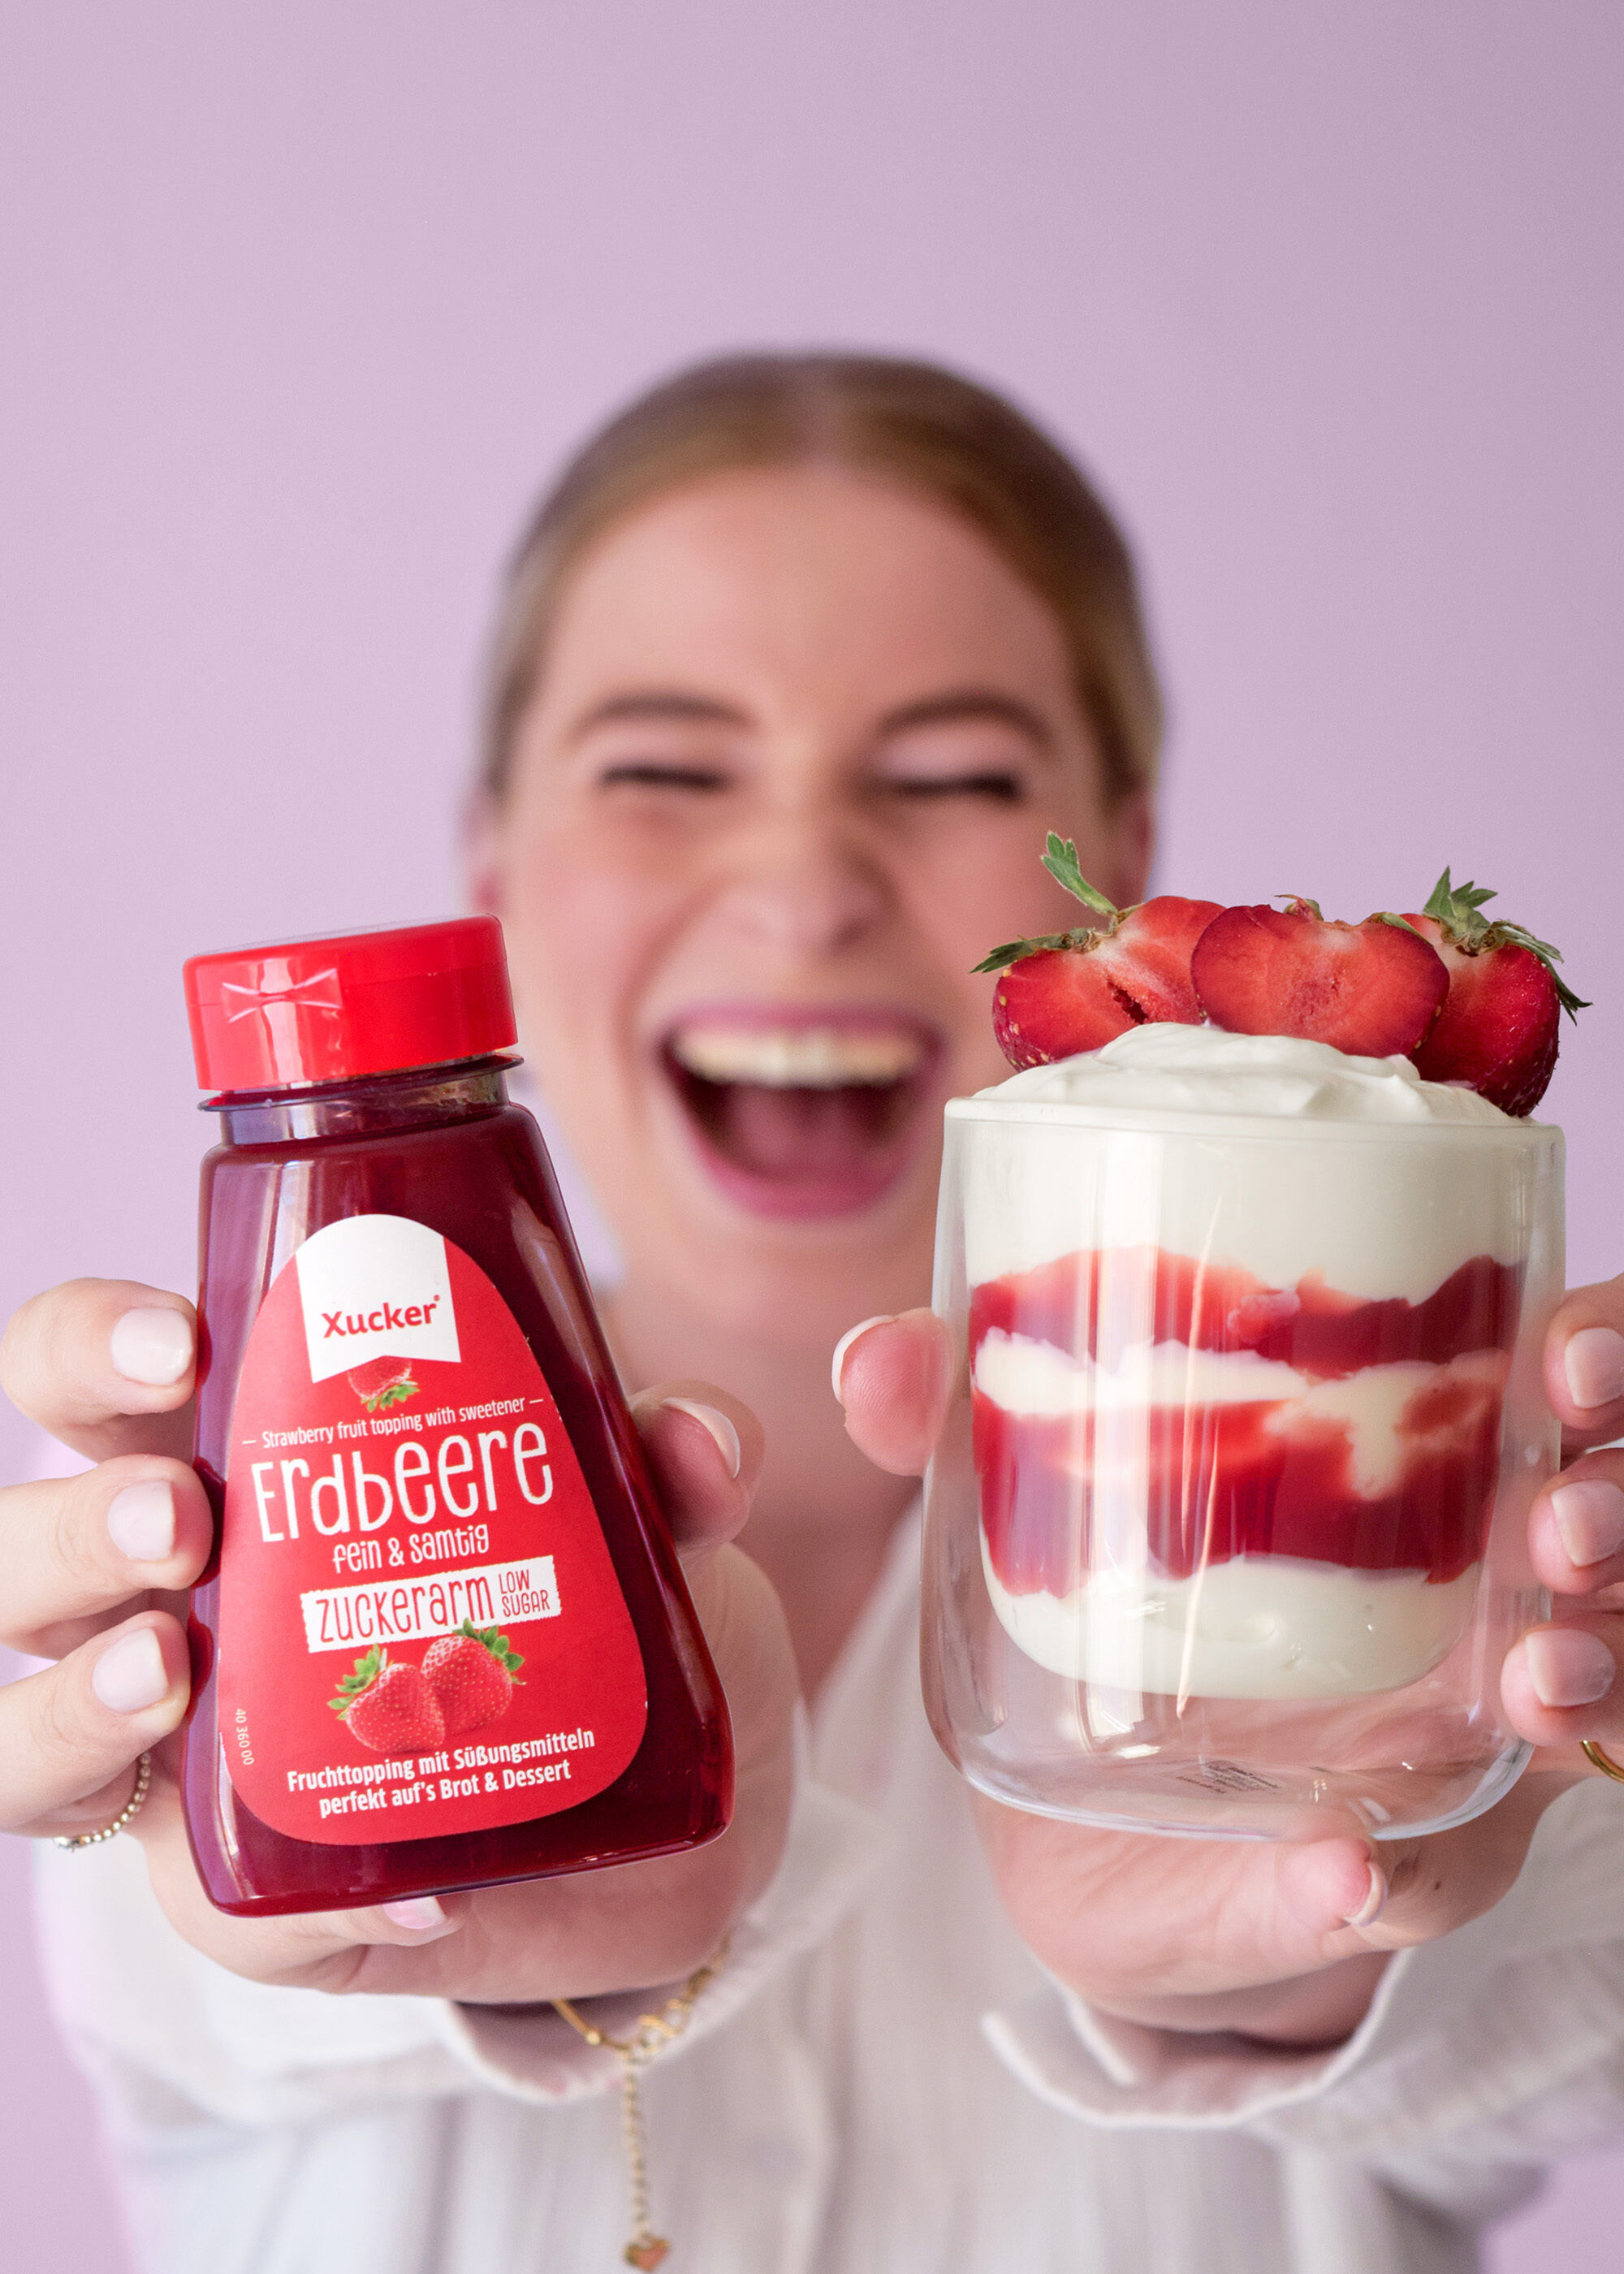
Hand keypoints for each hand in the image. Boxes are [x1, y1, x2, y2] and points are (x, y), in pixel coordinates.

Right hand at [0, 1280, 797, 2003]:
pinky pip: (213, 1913)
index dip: (91, 1348)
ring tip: (178, 1676)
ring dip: (75, 1704)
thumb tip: (699, 1443)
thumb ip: (667, 1461)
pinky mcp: (244, 1892)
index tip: (186, 1343)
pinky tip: (410, 1892)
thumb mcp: (630, 1508)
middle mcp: (163, 1595)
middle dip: (73, 1530)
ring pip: (25, 1741)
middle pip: (17, 1550)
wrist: (644, 1788)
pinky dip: (299, 1909)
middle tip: (183, 1520)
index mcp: (224, 1450)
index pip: (86, 1375)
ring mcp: (180, 1752)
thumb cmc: (579, 1587)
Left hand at [837, 1284, 1623, 2048]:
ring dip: (1593, 1664)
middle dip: (1621, 1494)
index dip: (1602, 1341)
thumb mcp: (1019, 1524)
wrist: (1101, 1847)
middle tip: (1560, 1517)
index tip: (1560, 1342)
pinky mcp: (1410, 1852)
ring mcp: (1464, 1717)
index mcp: (1403, 1454)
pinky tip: (1355, 1866)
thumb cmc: (1089, 1635)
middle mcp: (1475, 1575)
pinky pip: (1460, 1869)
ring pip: (1608, 1668)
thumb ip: (950, 1428)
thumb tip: (872, 1356)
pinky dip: (1410, 1875)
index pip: (1557, 1366)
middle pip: (1619, 1503)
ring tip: (1531, 1670)